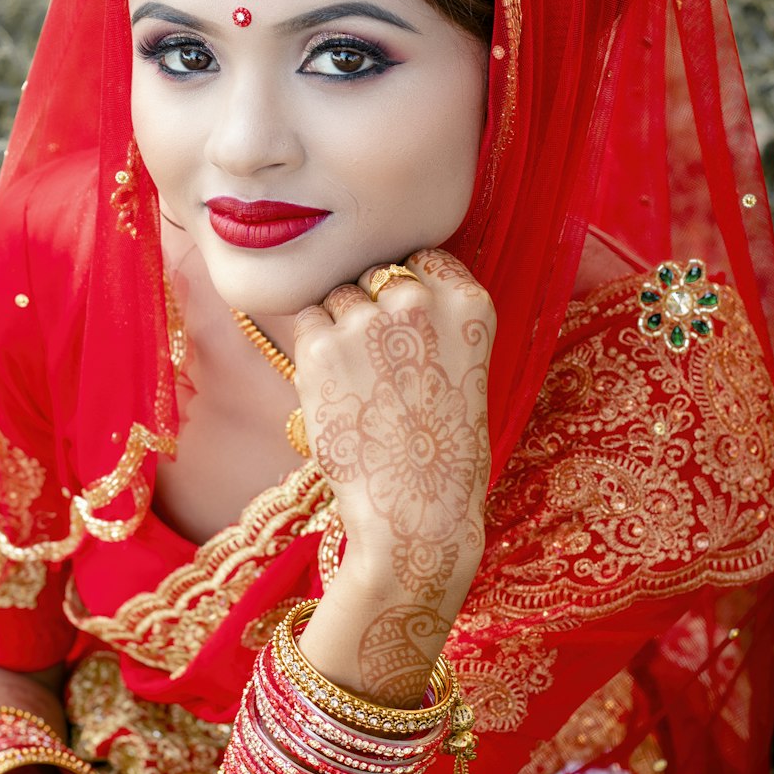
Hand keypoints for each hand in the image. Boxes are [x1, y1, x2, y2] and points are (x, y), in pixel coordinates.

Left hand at [293, 249, 494, 606]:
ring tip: (362, 386)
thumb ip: (435, 317)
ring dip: (339, 329)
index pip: (421, 258)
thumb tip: (386, 276)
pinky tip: (336, 391)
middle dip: (371, 309)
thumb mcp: (465, 366)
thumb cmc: (443, 450)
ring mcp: (366, 320)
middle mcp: (418, 300)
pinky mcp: (320, 346)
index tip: (410, 331)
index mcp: (468, 302)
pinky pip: (305, 321)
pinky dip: (313, 350)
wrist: (417, 516)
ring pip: (337, 296)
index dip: (406, 291)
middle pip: (374, 273)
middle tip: (383, 369)